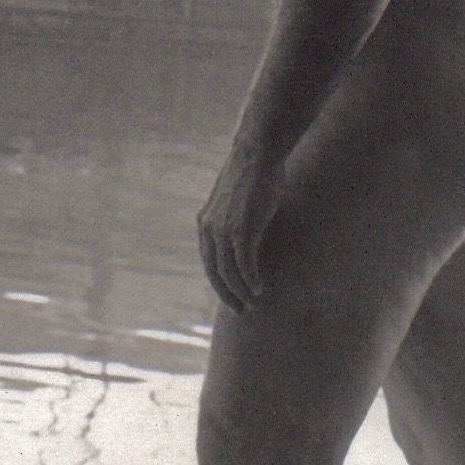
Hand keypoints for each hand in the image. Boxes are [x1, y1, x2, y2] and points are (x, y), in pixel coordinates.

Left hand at [197, 144, 283, 312]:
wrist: (256, 154)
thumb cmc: (253, 175)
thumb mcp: (237, 203)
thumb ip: (234, 222)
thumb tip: (247, 240)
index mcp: (204, 223)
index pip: (208, 262)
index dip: (219, 282)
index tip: (231, 296)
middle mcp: (208, 228)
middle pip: (214, 272)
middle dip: (227, 294)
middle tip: (240, 310)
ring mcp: (223, 229)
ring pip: (228, 272)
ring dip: (241, 291)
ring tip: (253, 304)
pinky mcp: (240, 228)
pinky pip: (244, 263)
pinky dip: (251, 279)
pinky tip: (260, 290)